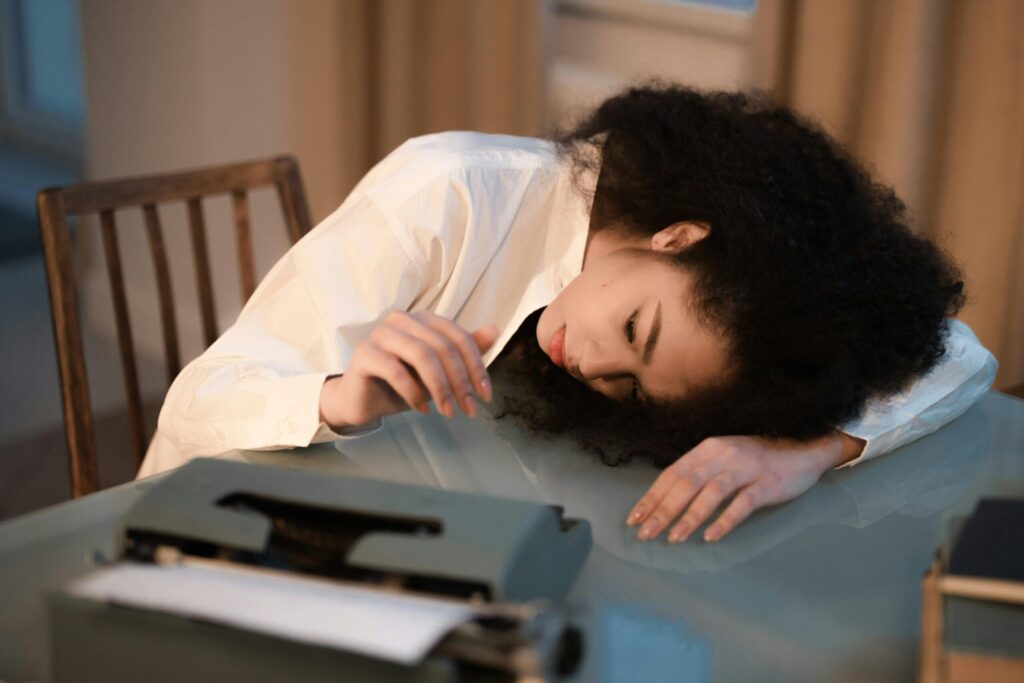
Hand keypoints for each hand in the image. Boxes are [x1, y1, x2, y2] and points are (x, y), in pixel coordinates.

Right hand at [319, 311, 498, 429]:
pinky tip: (422, 409)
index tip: (485, 396)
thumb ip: (464, 351)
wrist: (364, 401)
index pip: (459, 337)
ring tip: (448, 412)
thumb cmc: (404, 384)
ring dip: (440, 388)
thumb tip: (495, 330)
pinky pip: (396, 371)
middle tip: (469, 410)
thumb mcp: (440, 372)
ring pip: (422, 355)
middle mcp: (402, 319)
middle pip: (443, 346)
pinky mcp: (364, 352)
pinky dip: (413, 393)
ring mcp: (381, 333)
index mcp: (424, 319)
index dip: (476, 367)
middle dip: (460, 381)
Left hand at [625, 432, 864, 542]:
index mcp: (708, 449)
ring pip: (710, 493)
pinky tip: (710, 537)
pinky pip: (742, 504)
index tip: (635, 518)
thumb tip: (665, 498)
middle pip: (686, 484)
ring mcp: (746, 468)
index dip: (652, 496)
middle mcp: (723, 455)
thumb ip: (699, 472)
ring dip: (689, 517)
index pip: (672, 474)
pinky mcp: (767, 484)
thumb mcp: (724, 457)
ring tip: (673, 538)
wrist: (804, 450)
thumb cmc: (757, 459)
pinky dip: (724, 520)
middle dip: (662, 510)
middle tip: (645, 534)